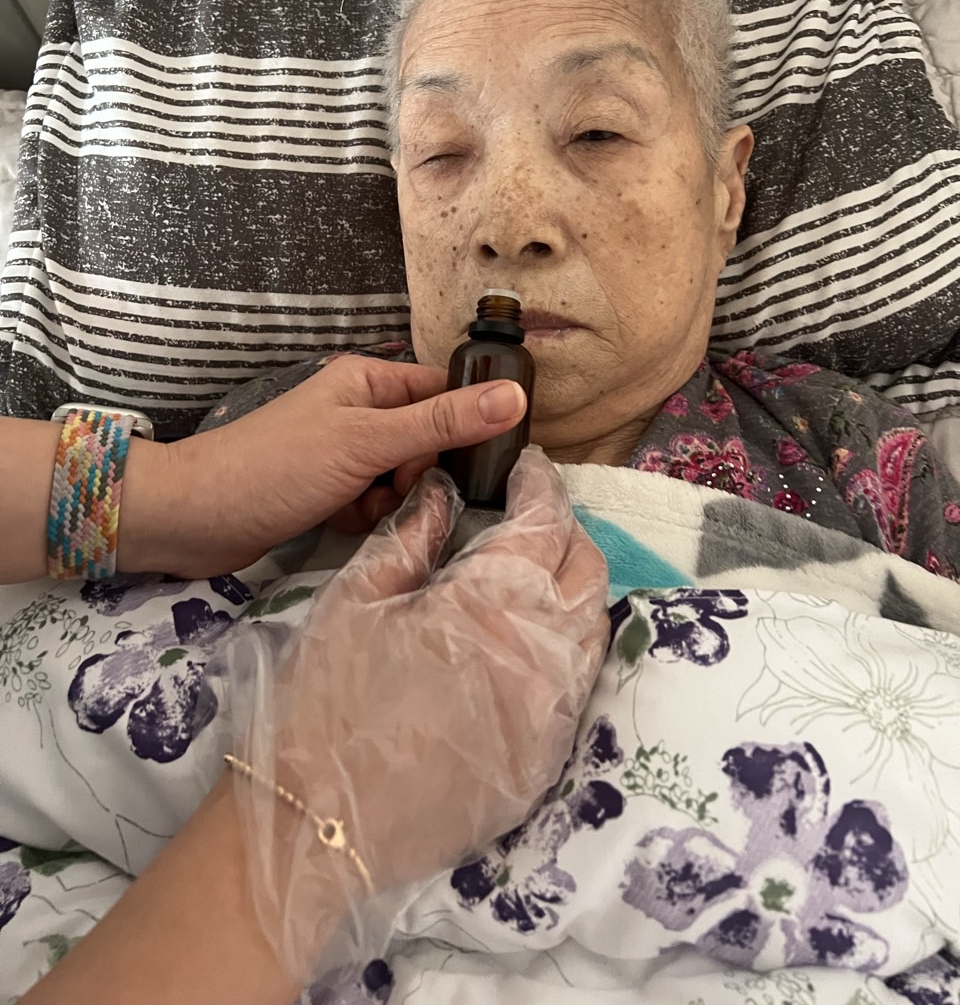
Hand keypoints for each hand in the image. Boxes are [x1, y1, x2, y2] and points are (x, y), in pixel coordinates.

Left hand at [124, 355, 526, 577]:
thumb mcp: (369, 441)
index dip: (466, 425)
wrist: (196, 518)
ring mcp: (342, 451)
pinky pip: (374, 501)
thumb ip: (443, 422)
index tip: (480, 463)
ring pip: (403, 477)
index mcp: (369, 380)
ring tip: (360, 509)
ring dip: (391, 500)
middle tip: (395, 489)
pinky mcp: (327, 489)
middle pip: (428, 441)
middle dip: (420, 473)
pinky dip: (365, 515)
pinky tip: (340, 523)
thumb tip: (517, 394)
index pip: (444, 393)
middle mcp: (359, 409)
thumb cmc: (280, 467)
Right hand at [224, 446, 609, 981]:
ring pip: (592, 627)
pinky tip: (523, 646)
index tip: (527, 467)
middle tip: (524, 522)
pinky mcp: (549, 759)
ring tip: (527, 580)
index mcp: (494, 600)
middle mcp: (545, 651)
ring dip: (569, 591)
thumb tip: (443, 490)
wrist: (316, 828)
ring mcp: (555, 711)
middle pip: (586, 569)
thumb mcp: (356, 598)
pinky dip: (564, 649)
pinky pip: (578, 685)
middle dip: (563, 532)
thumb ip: (411, 535)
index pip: (546, 520)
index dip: (541, 483)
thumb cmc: (325, 701)